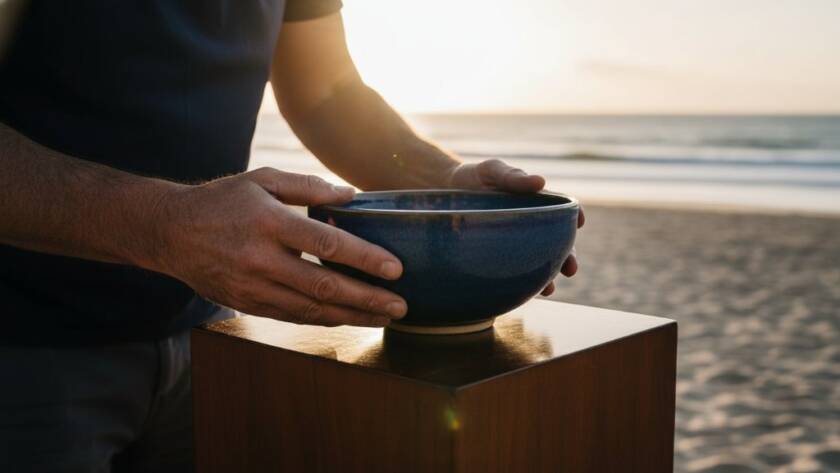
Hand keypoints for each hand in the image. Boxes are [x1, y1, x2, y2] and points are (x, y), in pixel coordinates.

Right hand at [150, 168, 407, 326]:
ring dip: (351, 316)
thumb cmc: (223, 200)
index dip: (364, 258)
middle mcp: (260, 258)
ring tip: (384, 318)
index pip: (326, 244)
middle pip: (323, 285)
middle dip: (367, 298)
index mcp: (269, 222)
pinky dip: (323, 319)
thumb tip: (351, 196)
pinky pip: (292, 317)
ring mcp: (252, 286)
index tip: (396, 268)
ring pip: (310, 309)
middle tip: (400, 306)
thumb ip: (308, 186)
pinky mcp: (246, 303)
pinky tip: (348, 318)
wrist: (170, 232)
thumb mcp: (262, 180)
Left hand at [446, 159, 584, 295]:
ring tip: (548, 290)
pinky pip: (512, 273)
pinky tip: (519, 294)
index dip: (574, 217)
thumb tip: (541, 182)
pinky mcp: (497, 257)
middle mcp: (530, 226)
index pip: (562, 211)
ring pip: (537, 263)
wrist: (443, 192)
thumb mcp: (493, 171)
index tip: (579, 222)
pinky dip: (519, 285)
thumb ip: (513, 177)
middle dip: (567, 257)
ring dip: (546, 278)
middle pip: (557, 244)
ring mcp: (515, 244)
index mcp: (535, 203)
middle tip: (571, 269)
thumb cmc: (475, 177)